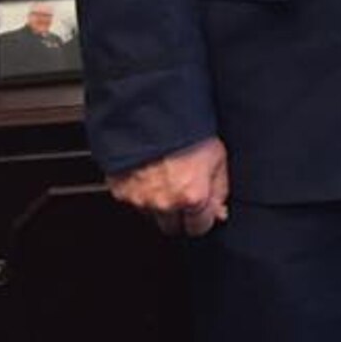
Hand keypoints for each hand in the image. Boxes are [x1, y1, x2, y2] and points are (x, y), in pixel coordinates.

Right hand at [108, 137, 229, 237]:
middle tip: (184, 193)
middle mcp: (165, 203)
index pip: (199, 228)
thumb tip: (219, 212)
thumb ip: (220, 190)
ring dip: (159, 204)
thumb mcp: (218, 157)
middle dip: (180, 215)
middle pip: (173, 227)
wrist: (150, 113)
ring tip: (166, 178)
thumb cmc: (186, 131)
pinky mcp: (120, 191)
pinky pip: (133, 201)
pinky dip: (141, 193)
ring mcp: (140, 199)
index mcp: (192, 198)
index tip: (202, 211)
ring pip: (152, 215)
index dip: (202, 218)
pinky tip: (149, 174)